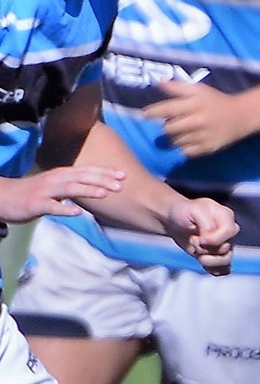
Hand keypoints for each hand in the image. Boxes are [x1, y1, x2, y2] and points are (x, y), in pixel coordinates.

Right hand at [0, 166, 124, 222]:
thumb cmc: (34, 193)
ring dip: (87, 190)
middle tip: (121, 185)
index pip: (87, 171)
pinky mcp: (36, 204)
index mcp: (62, 174)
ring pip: (69, 189)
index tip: (124, 175)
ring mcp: (45, 191)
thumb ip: (75, 186)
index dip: (105, 172)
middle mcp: (55, 179)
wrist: (3, 196)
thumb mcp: (56, 186)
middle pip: (81, 177)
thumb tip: (98, 189)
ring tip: (105, 194)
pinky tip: (77, 212)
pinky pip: (51, 207)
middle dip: (102, 180)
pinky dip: (64, 209)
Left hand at [150, 81, 254, 157]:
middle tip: (173, 123)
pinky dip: (185, 147)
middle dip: (167, 126)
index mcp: (194, 104)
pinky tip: (191, 140)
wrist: (241, 116)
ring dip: (175, 137)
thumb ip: (177, 87)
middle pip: (168, 128)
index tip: (145, 115)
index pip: (166, 109)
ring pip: (176, 141)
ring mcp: (203, 136)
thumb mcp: (198, 89)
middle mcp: (198, 120)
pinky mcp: (208, 148)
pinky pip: (186, 152)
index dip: (152, 112)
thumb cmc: (215, 100)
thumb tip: (157, 82)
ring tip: (183, 131)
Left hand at [164, 196, 237, 273]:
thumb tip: (210, 242)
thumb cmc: (184, 211)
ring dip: (208, 260)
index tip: (199, 239)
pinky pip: (224, 269)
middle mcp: (228, 232)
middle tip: (194, 241)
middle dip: (206, 249)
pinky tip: (203, 263)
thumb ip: (207, 224)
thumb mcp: (194, 210)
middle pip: (226, 248)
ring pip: (226, 261)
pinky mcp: (218, 257)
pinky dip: (213, 269)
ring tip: (196, 252)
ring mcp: (225, 245)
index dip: (214, 239)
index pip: (230, 231)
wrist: (174, 221)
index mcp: (226, 217)